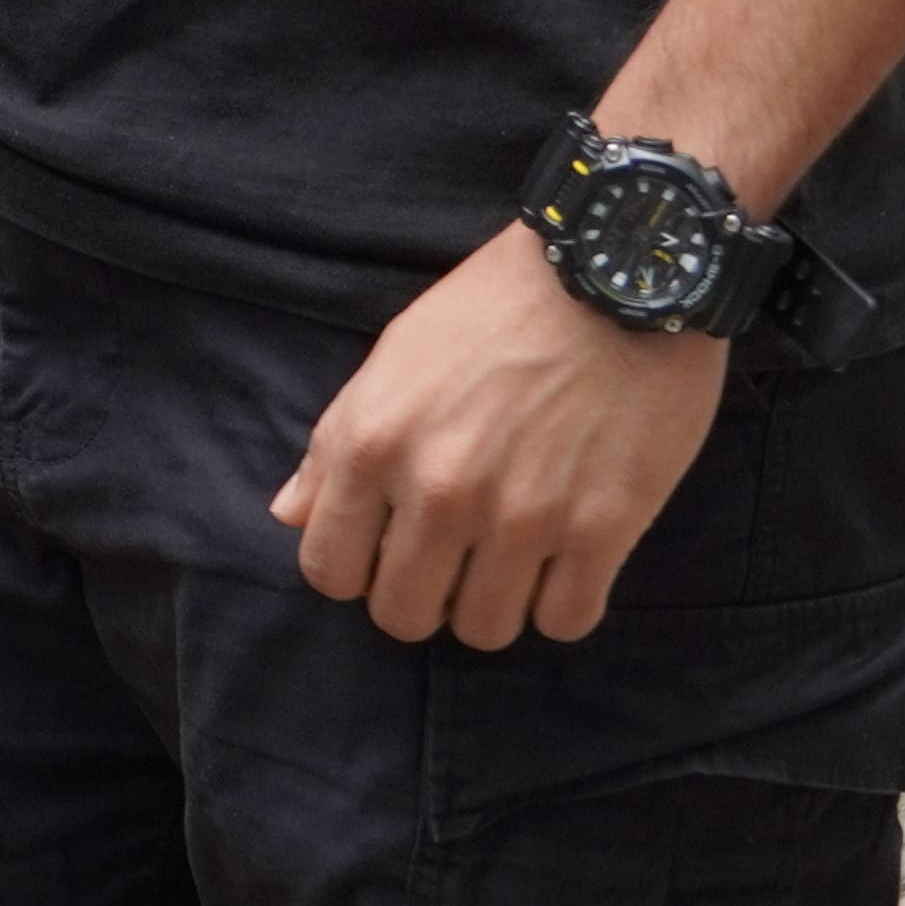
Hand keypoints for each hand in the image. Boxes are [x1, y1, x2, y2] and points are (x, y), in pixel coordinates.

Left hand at [271, 231, 731, 647]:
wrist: (612, 273)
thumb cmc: (493, 309)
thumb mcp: (392, 358)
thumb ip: (335, 447)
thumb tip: (292, 516)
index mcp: (374, 444)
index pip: (330, 571)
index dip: (355, 569)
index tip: (385, 549)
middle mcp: (440, 491)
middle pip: (404, 616)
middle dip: (422, 596)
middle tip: (451, 560)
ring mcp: (522, 518)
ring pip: (486, 631)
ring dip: (493, 604)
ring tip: (509, 558)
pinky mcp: (602, 530)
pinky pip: (566, 622)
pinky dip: (561, 604)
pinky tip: (564, 562)